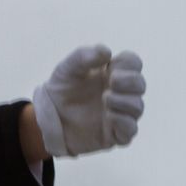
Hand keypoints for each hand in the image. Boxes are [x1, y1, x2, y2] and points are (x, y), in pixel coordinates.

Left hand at [31, 45, 145, 157]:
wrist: (46, 119)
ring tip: (105, 98)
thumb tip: (107, 52)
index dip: (129, 62)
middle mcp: (119, 93)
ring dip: (125, 101)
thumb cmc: (61, 90)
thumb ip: (83, 56)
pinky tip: (109, 115)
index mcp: (111, 73)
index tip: (111, 65)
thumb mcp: (66, 69)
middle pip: (139, 85)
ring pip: (137, 107)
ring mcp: (119, 113)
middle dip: (130, 81)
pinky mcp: (115, 134)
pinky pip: (131, 129)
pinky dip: (124, 121)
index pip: (133, 63)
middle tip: (113, 81)